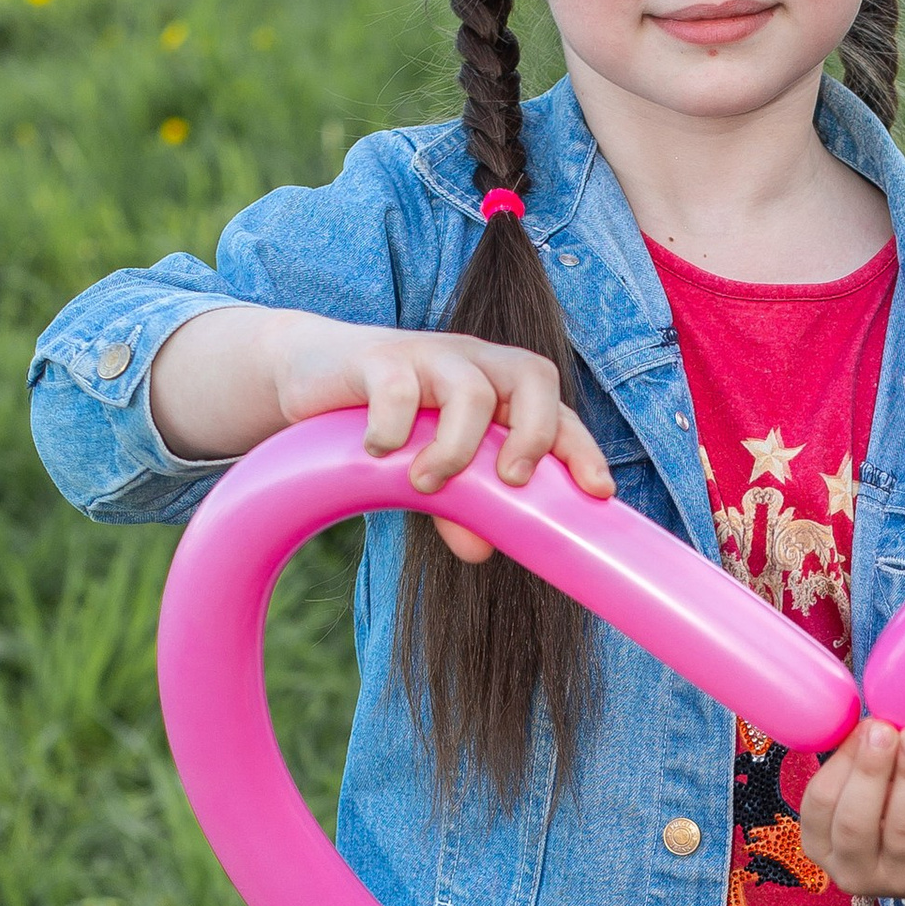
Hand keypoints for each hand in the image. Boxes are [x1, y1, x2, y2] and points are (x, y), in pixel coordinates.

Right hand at [273, 320, 613, 562]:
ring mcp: (428, 354)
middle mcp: (473, 363)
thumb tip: (479, 551)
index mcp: (498, 387)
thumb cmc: (384, 420)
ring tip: (426, 484)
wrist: (306, 372)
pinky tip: (378, 454)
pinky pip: (398, 388)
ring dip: (456, 449)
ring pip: (471, 391)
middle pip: (533, 376)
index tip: (597, 491)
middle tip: (511, 482)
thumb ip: (457, 504)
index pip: (557, 410)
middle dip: (534, 435)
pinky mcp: (377, 357)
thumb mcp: (426, 467)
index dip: (581, 448)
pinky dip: (393, 429)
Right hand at [797, 716, 904, 905]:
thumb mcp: (871, 795)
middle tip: (883, 730)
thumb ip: (862, 765)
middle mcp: (856, 871)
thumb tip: (872, 725)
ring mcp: (902, 878)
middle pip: (855, 822)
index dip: (840, 762)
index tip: (861, 727)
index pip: (818, 806)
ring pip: (903, 826)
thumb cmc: (900, 816)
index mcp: (824, 847)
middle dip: (869, 770)